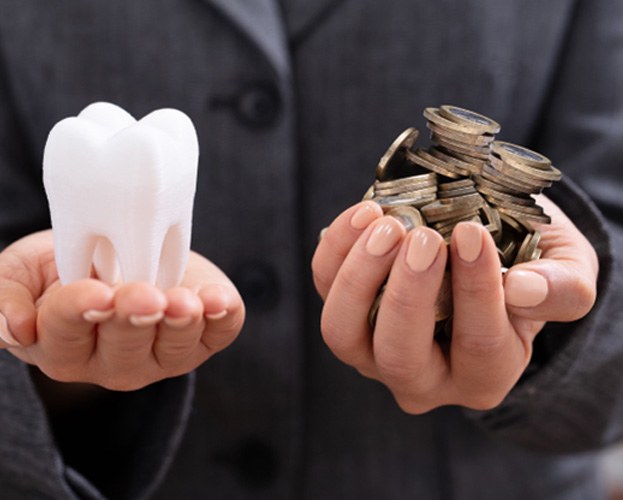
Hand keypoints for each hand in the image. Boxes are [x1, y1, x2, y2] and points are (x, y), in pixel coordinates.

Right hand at [0, 230, 244, 389]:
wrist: (121, 254)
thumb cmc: (66, 266)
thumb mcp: (23, 271)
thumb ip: (6, 295)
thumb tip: (16, 330)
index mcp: (64, 345)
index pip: (68, 333)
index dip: (81, 311)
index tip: (97, 292)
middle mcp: (114, 361)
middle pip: (125, 346)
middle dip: (136, 319)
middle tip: (146, 295)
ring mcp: (161, 355)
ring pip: (174, 348)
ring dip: (182, 324)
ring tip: (186, 302)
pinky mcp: (201, 339)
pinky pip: (218, 336)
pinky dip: (223, 319)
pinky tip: (220, 301)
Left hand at [311, 197, 596, 412]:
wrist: (484, 250)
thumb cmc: (528, 264)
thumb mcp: (566, 271)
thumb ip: (562, 288)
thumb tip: (520, 289)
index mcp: (484, 374)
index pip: (478, 346)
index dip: (474, 291)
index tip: (471, 234)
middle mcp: (423, 376)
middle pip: (399, 357)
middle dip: (408, 295)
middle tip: (424, 239)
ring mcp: (374, 348)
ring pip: (344, 334)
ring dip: (360, 277)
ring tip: (388, 224)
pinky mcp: (346, 309)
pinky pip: (325, 287)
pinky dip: (336, 250)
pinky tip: (366, 214)